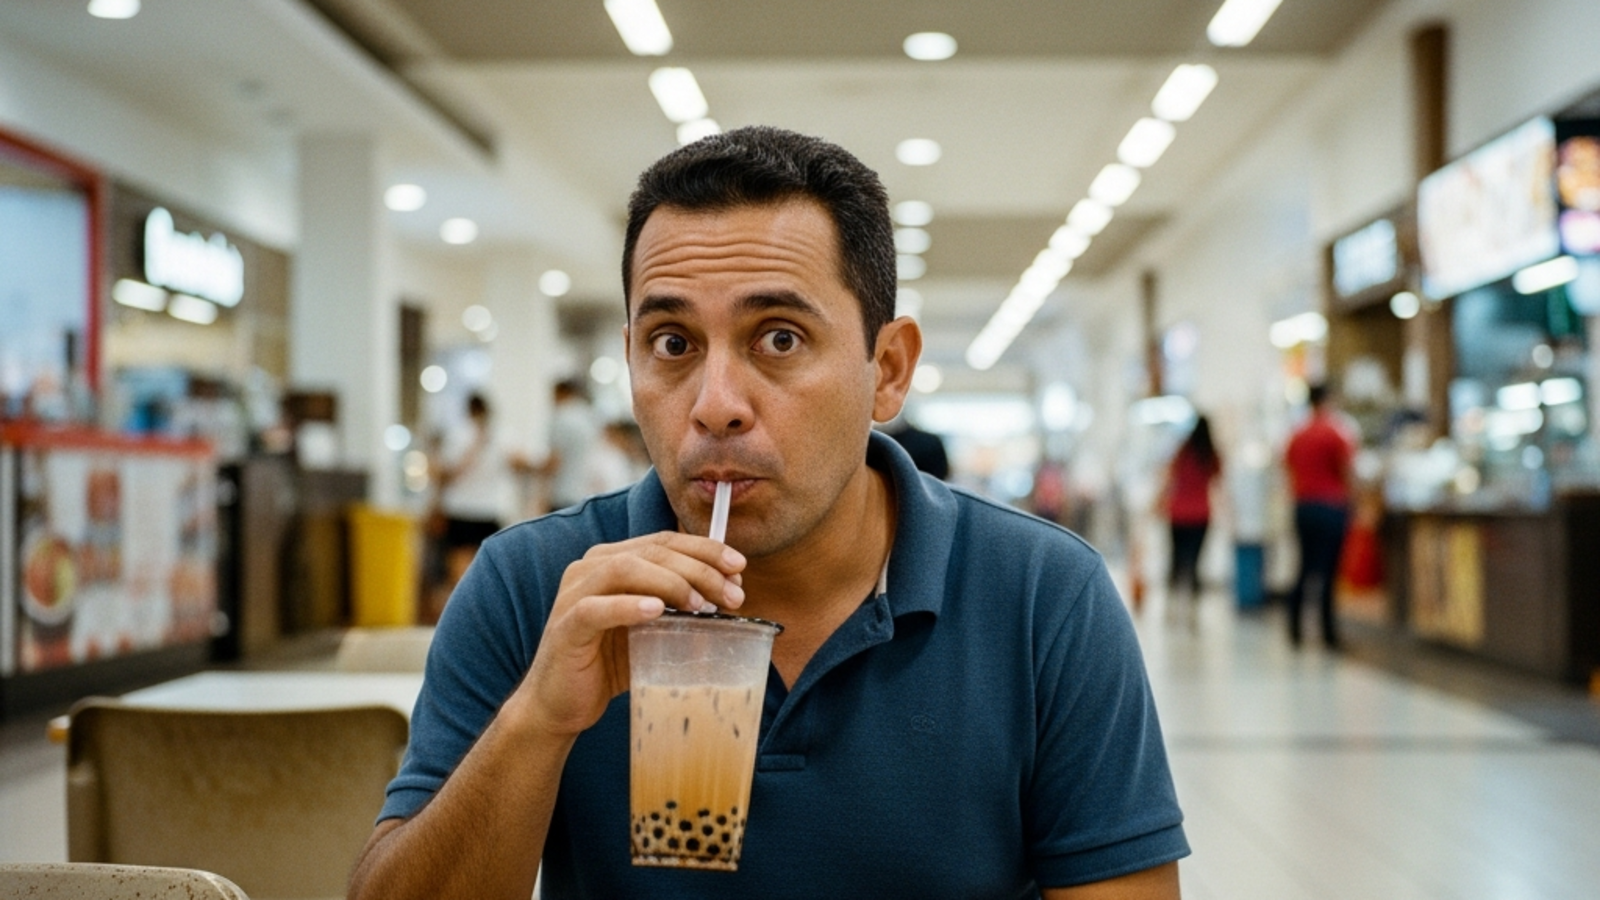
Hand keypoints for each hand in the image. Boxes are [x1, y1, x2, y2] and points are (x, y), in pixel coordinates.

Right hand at [512, 532, 746, 737]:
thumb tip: (731, 596)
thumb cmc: (609, 663)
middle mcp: (590, 568)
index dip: (704, 549)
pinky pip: (596, 608)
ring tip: (700, 603)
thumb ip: (680, 607)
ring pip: (625, 569)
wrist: (562, 704)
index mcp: (612, 560)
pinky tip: (657, 611)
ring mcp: (574, 594)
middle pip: (651, 551)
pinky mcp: (566, 626)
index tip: (738, 567)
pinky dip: (628, 606)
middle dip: (698, 569)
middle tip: (732, 595)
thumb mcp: (652, 629)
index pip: (664, 541)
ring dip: (670, 582)